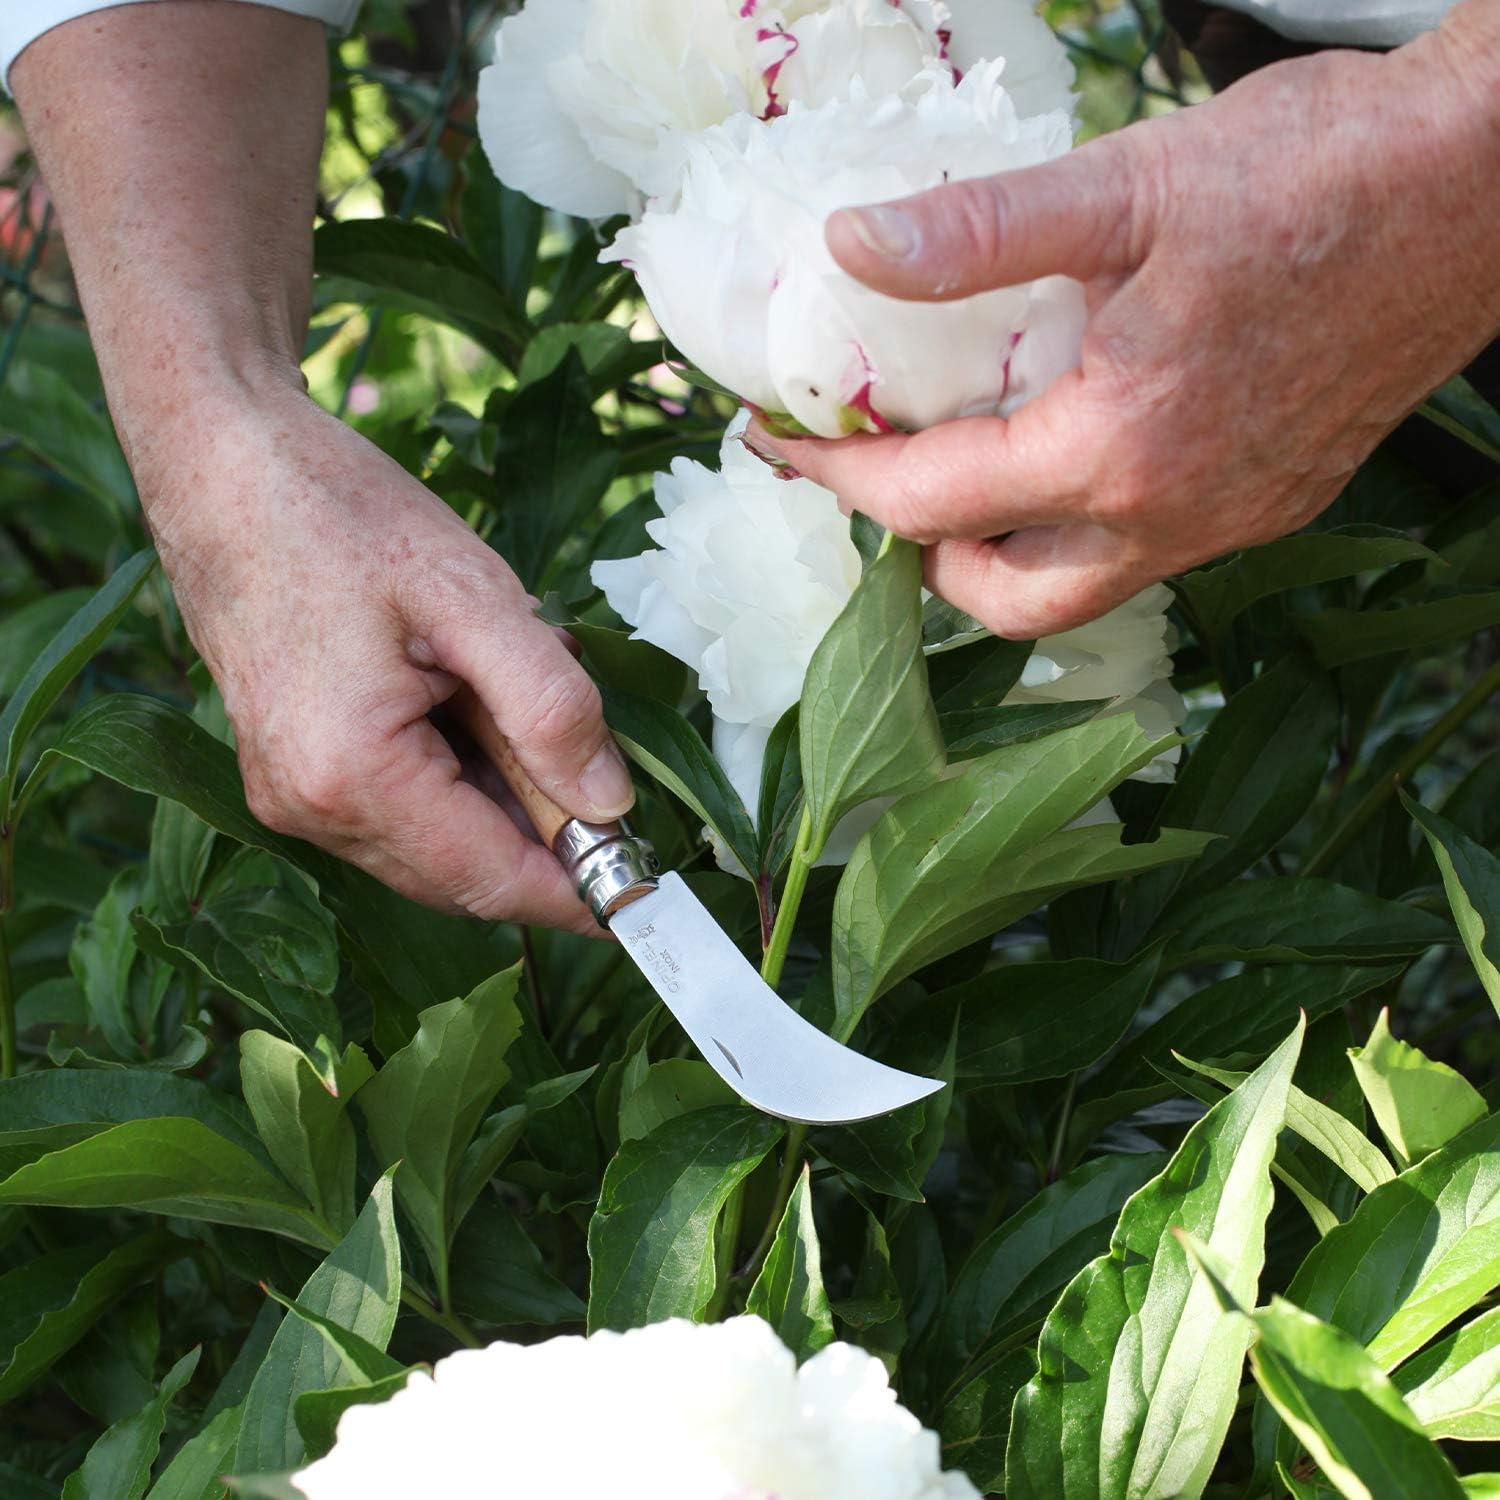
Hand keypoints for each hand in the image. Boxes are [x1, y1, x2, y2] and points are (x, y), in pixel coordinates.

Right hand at [145, 384, 633, 934]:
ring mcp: (293, 795)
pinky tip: (473, 693)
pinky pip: (401, 809)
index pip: (491, 880)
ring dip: (503, 792)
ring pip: (438, 844)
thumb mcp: (476, 598)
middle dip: (543, 828)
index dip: (579, 889)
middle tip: (590, 740)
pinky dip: (460, 772)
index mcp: (350, 777)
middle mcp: (311, 809)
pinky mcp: (292, 771)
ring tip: (516, 685)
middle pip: (465, 873)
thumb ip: (553, 709)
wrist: (223, 465)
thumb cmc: (340, 514)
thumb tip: (611, 806)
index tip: (650, 884)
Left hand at [748, 12, 1499, 635]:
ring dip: (998, 554)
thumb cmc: (1320, 173)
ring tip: (960, 472)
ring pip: (1077, 592)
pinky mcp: (1273, 504)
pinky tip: (1069, 450)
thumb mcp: (1128, 185)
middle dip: (916, 553)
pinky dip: (1077, 529)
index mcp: (1118, 447)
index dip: (837, 475)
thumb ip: (977, 233)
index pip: (930, 502)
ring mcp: (1229, 522)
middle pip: (1000, 598)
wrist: (1485, 186)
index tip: (782, 440)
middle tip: (874, 476)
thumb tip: (847, 247)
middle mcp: (1172, 515)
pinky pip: (1145, 555)